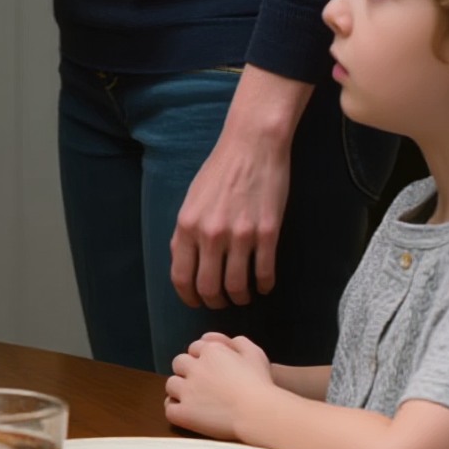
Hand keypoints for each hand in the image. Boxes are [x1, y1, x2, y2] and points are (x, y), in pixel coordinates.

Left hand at [165, 332, 274, 439]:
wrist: (259, 414)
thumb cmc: (261, 385)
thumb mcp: (256, 354)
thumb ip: (240, 343)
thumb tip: (230, 341)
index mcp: (211, 351)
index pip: (195, 348)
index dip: (202, 357)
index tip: (211, 369)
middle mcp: (195, 367)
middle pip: (179, 363)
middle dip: (187, 371)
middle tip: (202, 384)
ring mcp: (187, 391)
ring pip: (171, 384)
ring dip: (180, 390)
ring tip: (194, 399)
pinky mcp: (185, 413)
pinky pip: (170, 409)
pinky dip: (176, 410)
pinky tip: (186, 413)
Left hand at [170, 66, 311, 307]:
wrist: (252, 146)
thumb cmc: (220, 170)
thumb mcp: (192, 199)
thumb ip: (186, 231)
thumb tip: (184, 260)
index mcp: (186, 225)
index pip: (181, 276)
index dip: (188, 296)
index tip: (196, 301)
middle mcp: (210, 235)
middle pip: (209, 288)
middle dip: (215, 301)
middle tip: (222, 301)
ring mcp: (239, 236)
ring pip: (237, 286)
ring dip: (241, 297)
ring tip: (244, 295)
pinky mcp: (267, 233)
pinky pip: (265, 274)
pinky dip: (264, 286)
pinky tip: (264, 285)